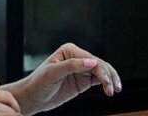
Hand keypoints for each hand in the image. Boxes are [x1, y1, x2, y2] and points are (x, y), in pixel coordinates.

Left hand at [7, 43, 121, 113]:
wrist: (33, 97)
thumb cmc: (38, 83)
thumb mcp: (52, 73)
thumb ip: (71, 66)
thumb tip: (92, 62)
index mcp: (69, 50)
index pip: (90, 58)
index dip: (100, 69)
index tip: (106, 81)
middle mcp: (77, 57)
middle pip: (99, 64)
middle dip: (108, 76)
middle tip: (112, 89)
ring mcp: (82, 69)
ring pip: (102, 72)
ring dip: (111, 80)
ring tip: (114, 91)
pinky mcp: (84, 81)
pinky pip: (99, 80)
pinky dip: (107, 84)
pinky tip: (111, 90)